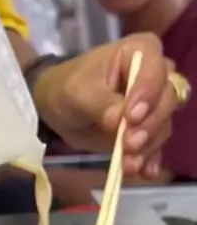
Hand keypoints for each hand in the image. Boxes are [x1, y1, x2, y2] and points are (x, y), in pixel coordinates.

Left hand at [37, 33, 178, 178]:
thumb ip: (100, 103)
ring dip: (148, 147)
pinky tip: (144, 172)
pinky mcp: (148, 129)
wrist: (57, 106)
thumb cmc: (67, 87)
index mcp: (140, 52)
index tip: (131, 116)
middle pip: (167, 100)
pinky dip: (150, 159)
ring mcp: (154, 105)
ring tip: (128, 164)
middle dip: (150, 125)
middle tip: (129, 144)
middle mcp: (155, 76)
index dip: (147, 93)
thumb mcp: (77, 91)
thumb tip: (119, 121)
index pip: (155, 71)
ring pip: (163, 125)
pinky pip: (157, 145)